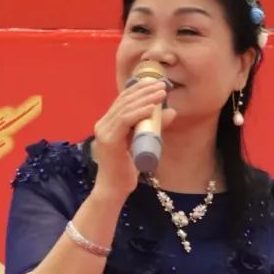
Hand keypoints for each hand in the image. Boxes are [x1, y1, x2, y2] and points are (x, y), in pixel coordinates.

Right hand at [92, 79, 176, 198]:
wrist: (114, 190)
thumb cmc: (126, 170)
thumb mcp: (143, 143)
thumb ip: (153, 127)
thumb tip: (171, 111)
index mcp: (107, 124)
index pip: (122, 100)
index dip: (139, 89)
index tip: (156, 83)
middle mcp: (102, 125)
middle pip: (124, 100)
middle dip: (145, 90)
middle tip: (163, 85)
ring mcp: (104, 132)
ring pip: (125, 108)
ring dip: (145, 98)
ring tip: (162, 93)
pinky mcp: (109, 140)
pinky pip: (125, 120)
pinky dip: (139, 112)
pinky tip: (151, 107)